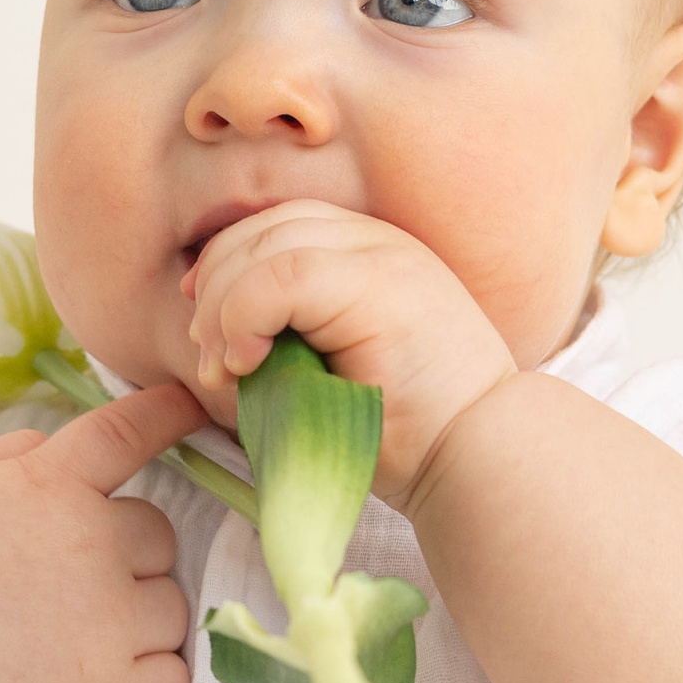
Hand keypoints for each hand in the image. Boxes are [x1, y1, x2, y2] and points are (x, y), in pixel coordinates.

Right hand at [0, 384, 206, 682]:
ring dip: (136, 621)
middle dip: (125, 557)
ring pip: (170, 608)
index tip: (193, 405)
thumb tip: (59, 443)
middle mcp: (89, 543)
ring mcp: (108, 622)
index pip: (124, 433)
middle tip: (65, 588)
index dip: (167, 414)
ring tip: (68, 640)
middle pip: (158, 535)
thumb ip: (18, 460)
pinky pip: (173, 678)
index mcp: (48, 487)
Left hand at [181, 200, 515, 504]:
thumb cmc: (405, 432)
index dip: (226, 263)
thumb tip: (212, 327)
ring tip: (227, 370)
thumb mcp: (335, 366)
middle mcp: (380, 243)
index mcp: (373, 254)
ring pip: (267, 247)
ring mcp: (384, 257)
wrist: (478, 456)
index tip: (204, 323)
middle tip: (209, 359)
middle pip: (266, 227)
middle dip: (216, 288)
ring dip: (225, 308)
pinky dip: (245, 315)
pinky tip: (247, 363)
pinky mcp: (379, 284)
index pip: (280, 226)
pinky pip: (283, 275)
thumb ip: (292, 332)